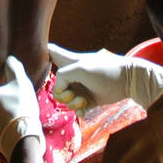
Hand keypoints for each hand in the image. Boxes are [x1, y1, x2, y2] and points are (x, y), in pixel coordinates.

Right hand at [48, 44, 162, 109]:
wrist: (129, 81)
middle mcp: (73, 74)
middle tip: (70, 94)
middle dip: (60, 93)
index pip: (50, 52)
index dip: (40, 55)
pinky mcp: (88, 99)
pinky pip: (76, 108)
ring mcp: (81, 87)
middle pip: (55, 84)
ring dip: (71, 103)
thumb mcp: (80, 68)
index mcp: (70, 61)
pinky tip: (84, 110)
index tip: (34, 59)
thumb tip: (58, 89)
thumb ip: (63, 76)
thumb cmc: (105, 70)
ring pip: (65, 99)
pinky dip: (78, 110)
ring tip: (82, 102)